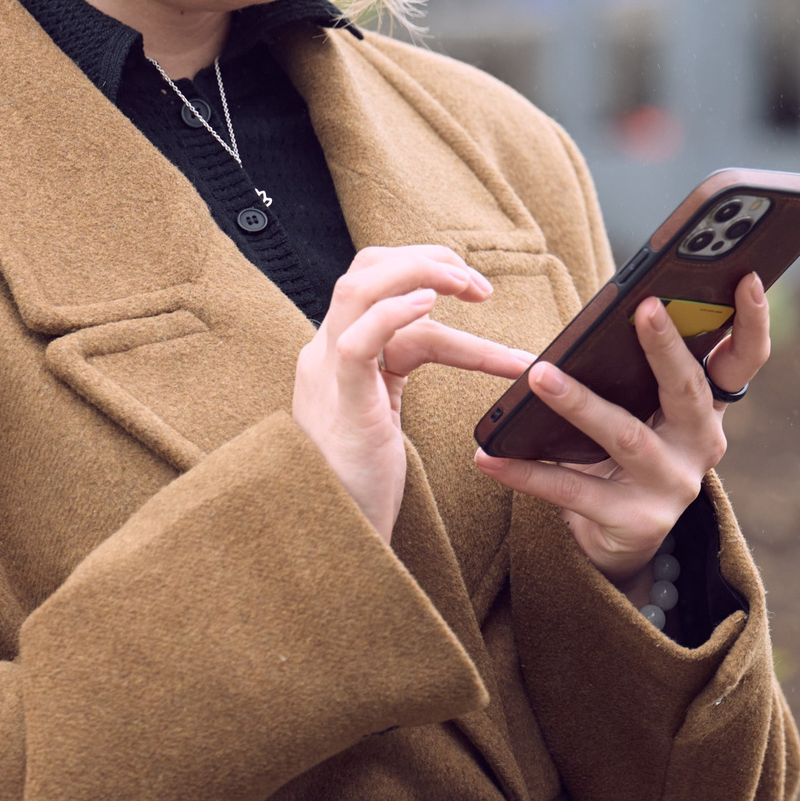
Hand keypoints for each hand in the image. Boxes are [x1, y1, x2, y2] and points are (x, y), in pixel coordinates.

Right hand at [295, 245, 531, 539]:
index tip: (470, 287)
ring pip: (358, 290)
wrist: (331, 539)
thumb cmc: (358, 484)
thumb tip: (434, 340)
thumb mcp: (377, 412)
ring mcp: (327, 375)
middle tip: (476, 283)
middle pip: (363, 272)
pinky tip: (431, 307)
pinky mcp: (343, 404)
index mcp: (333, 354)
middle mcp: (323, 354)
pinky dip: (394, 313)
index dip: (419, 272)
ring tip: (468, 286)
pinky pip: (358, 341)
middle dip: (423, 261)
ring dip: (420, 274)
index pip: (368, 285)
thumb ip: (390, 373)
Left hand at [473, 272, 771, 603]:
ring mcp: (672, 485)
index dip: (752, 320)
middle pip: (687, 389)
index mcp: (708, 407)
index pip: (744, 360)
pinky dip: (528, 472)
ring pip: (625, 435)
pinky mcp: (636, 521)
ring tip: (539, 375)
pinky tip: (491, 456)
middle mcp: (702, 444)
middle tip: (644, 307)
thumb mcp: (643, 409)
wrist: (620, 538)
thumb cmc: (625, 453)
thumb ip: (637, 368)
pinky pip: (574, 491)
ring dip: (578, 402)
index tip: (747, 275)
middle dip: (666, 346)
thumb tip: (604, 313)